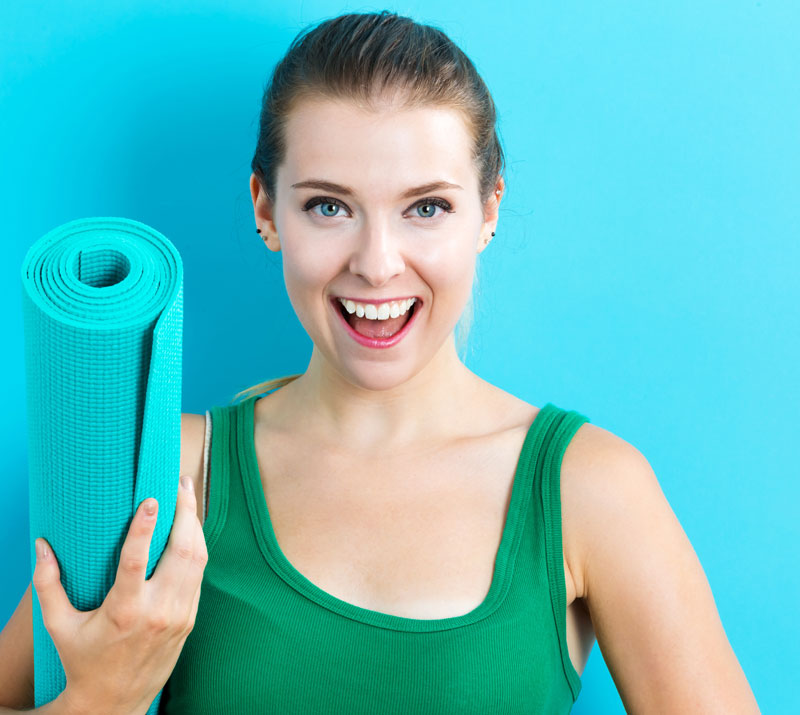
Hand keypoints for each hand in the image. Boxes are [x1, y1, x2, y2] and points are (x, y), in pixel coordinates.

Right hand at [32, 475, 207, 713]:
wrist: (114, 701)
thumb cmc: (82, 659)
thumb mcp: (59, 626)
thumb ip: (48, 586)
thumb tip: (41, 545)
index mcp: (124, 612)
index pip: (137, 562)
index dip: (144, 529)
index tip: (149, 500)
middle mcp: (158, 611)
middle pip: (182, 552)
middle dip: (186, 512)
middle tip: (181, 483)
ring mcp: (179, 614)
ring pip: (198, 560)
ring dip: (195, 525)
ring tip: (188, 495)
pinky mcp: (189, 618)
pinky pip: (199, 574)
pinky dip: (197, 547)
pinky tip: (191, 528)